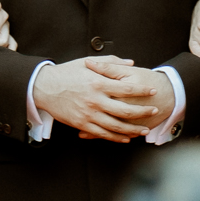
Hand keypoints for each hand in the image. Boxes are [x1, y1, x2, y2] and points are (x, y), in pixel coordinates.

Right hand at [35, 56, 167, 141]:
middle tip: (154, 110)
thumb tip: (131, 63)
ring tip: (144, 129)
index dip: (142, 90)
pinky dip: (116, 137)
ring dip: (133, 129)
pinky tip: (126, 137)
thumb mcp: (88, 63)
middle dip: (143, 112)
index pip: (127, 88)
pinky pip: (103, 134)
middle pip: (126, 110)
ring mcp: (89, 114)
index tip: (153, 90)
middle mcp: (95, 100)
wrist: (44, 87)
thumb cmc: (66, 73)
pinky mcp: (82, 124)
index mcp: (98, 83)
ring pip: (117, 126)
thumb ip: (111, 63)